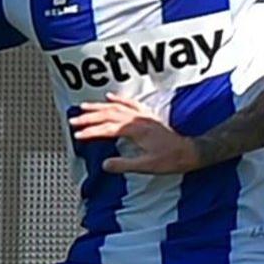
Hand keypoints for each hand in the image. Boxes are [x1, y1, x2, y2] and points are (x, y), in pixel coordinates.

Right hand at [69, 94, 198, 174]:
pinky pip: (130, 103)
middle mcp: (138, 119)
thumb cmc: (170, 160)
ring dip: (99, 107)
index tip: (78, 135)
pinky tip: (109, 97)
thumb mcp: (146, 166)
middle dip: (89, 117)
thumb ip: (124, 164)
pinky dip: (118, 99)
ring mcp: (143, 116)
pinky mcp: (147, 116)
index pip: (108, 128)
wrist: (189, 152)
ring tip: (83, 107)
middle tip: (73, 121)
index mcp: (136, 130)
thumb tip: (105, 164)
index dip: (91, 132)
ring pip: (116, 107)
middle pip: (109, 114)